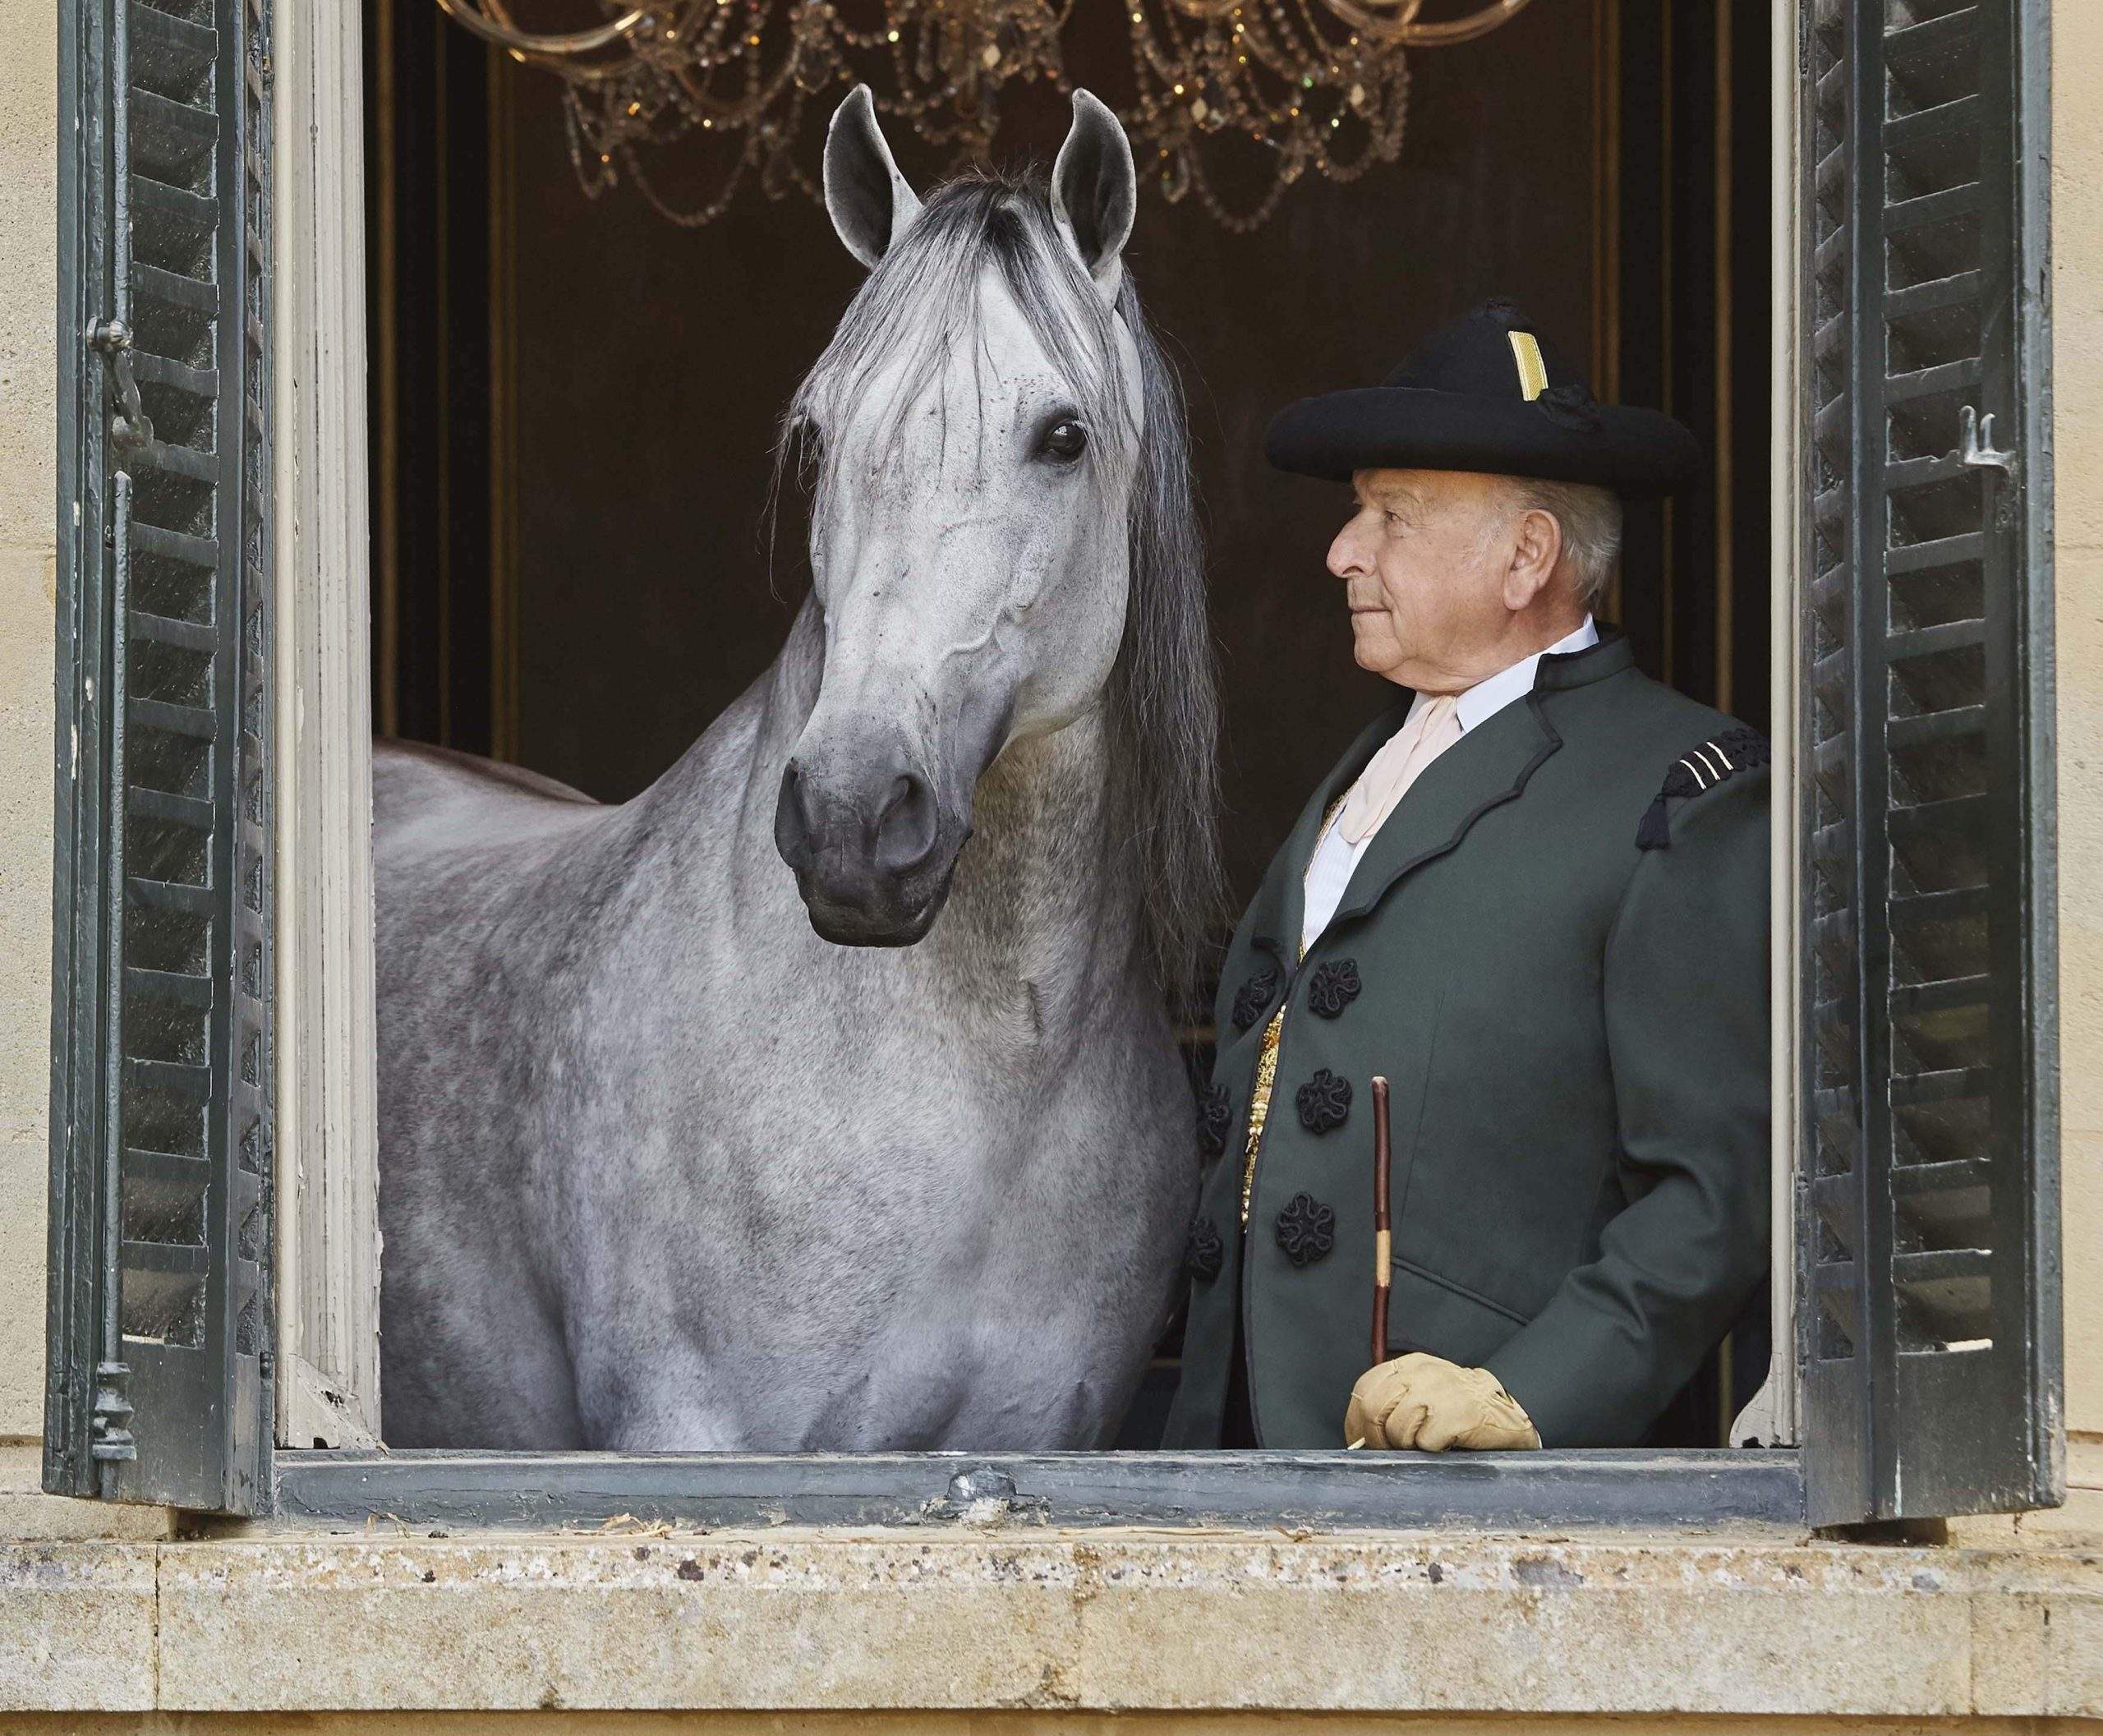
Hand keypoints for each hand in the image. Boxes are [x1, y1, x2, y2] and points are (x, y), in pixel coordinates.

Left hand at [1344, 1352, 1541, 1450]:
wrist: (1508, 1412)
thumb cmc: (1459, 1408)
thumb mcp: (1423, 1391)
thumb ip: (1393, 1401)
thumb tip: (1360, 1435)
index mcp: (1409, 1365)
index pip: (1365, 1389)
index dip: (1357, 1421)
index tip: (1362, 1441)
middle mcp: (1421, 1373)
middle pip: (1373, 1409)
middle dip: (1376, 1439)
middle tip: (1390, 1452)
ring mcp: (1439, 1392)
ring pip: (1396, 1428)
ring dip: (1406, 1446)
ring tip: (1424, 1445)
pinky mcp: (1457, 1414)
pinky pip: (1424, 1442)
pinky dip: (1430, 1450)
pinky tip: (1444, 1444)